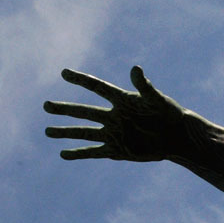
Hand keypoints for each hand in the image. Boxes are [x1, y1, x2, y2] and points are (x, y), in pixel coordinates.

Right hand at [44, 66, 185, 160]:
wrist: (177, 136)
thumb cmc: (169, 113)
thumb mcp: (157, 99)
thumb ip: (144, 85)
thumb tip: (135, 68)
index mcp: (122, 100)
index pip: (97, 88)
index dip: (81, 80)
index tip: (64, 72)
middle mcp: (114, 116)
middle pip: (84, 111)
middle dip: (65, 109)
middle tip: (46, 105)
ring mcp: (114, 133)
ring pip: (84, 133)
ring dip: (66, 132)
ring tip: (47, 130)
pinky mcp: (117, 149)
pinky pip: (94, 152)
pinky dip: (79, 153)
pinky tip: (63, 154)